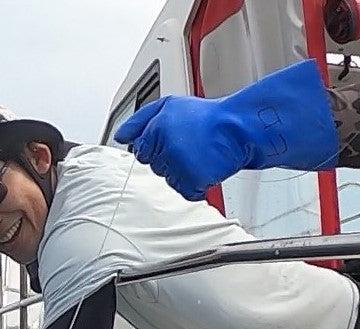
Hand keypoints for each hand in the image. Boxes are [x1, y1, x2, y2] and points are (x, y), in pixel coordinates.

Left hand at [115, 96, 232, 200]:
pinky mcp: (191, 181)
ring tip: (198, 154)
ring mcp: (177, 166)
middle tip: (189, 145)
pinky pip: (184, 191)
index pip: (141, 151)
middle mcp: (164, 147)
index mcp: (156, 128)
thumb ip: (140, 120)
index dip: (156, 146)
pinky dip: (194, 184)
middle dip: (168, 159)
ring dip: (181, 172)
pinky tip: (203, 167)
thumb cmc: (208, 117)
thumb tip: (121, 136)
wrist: (238, 127)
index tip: (172, 141)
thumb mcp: (169, 105)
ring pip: (168, 180)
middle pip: (154, 166)